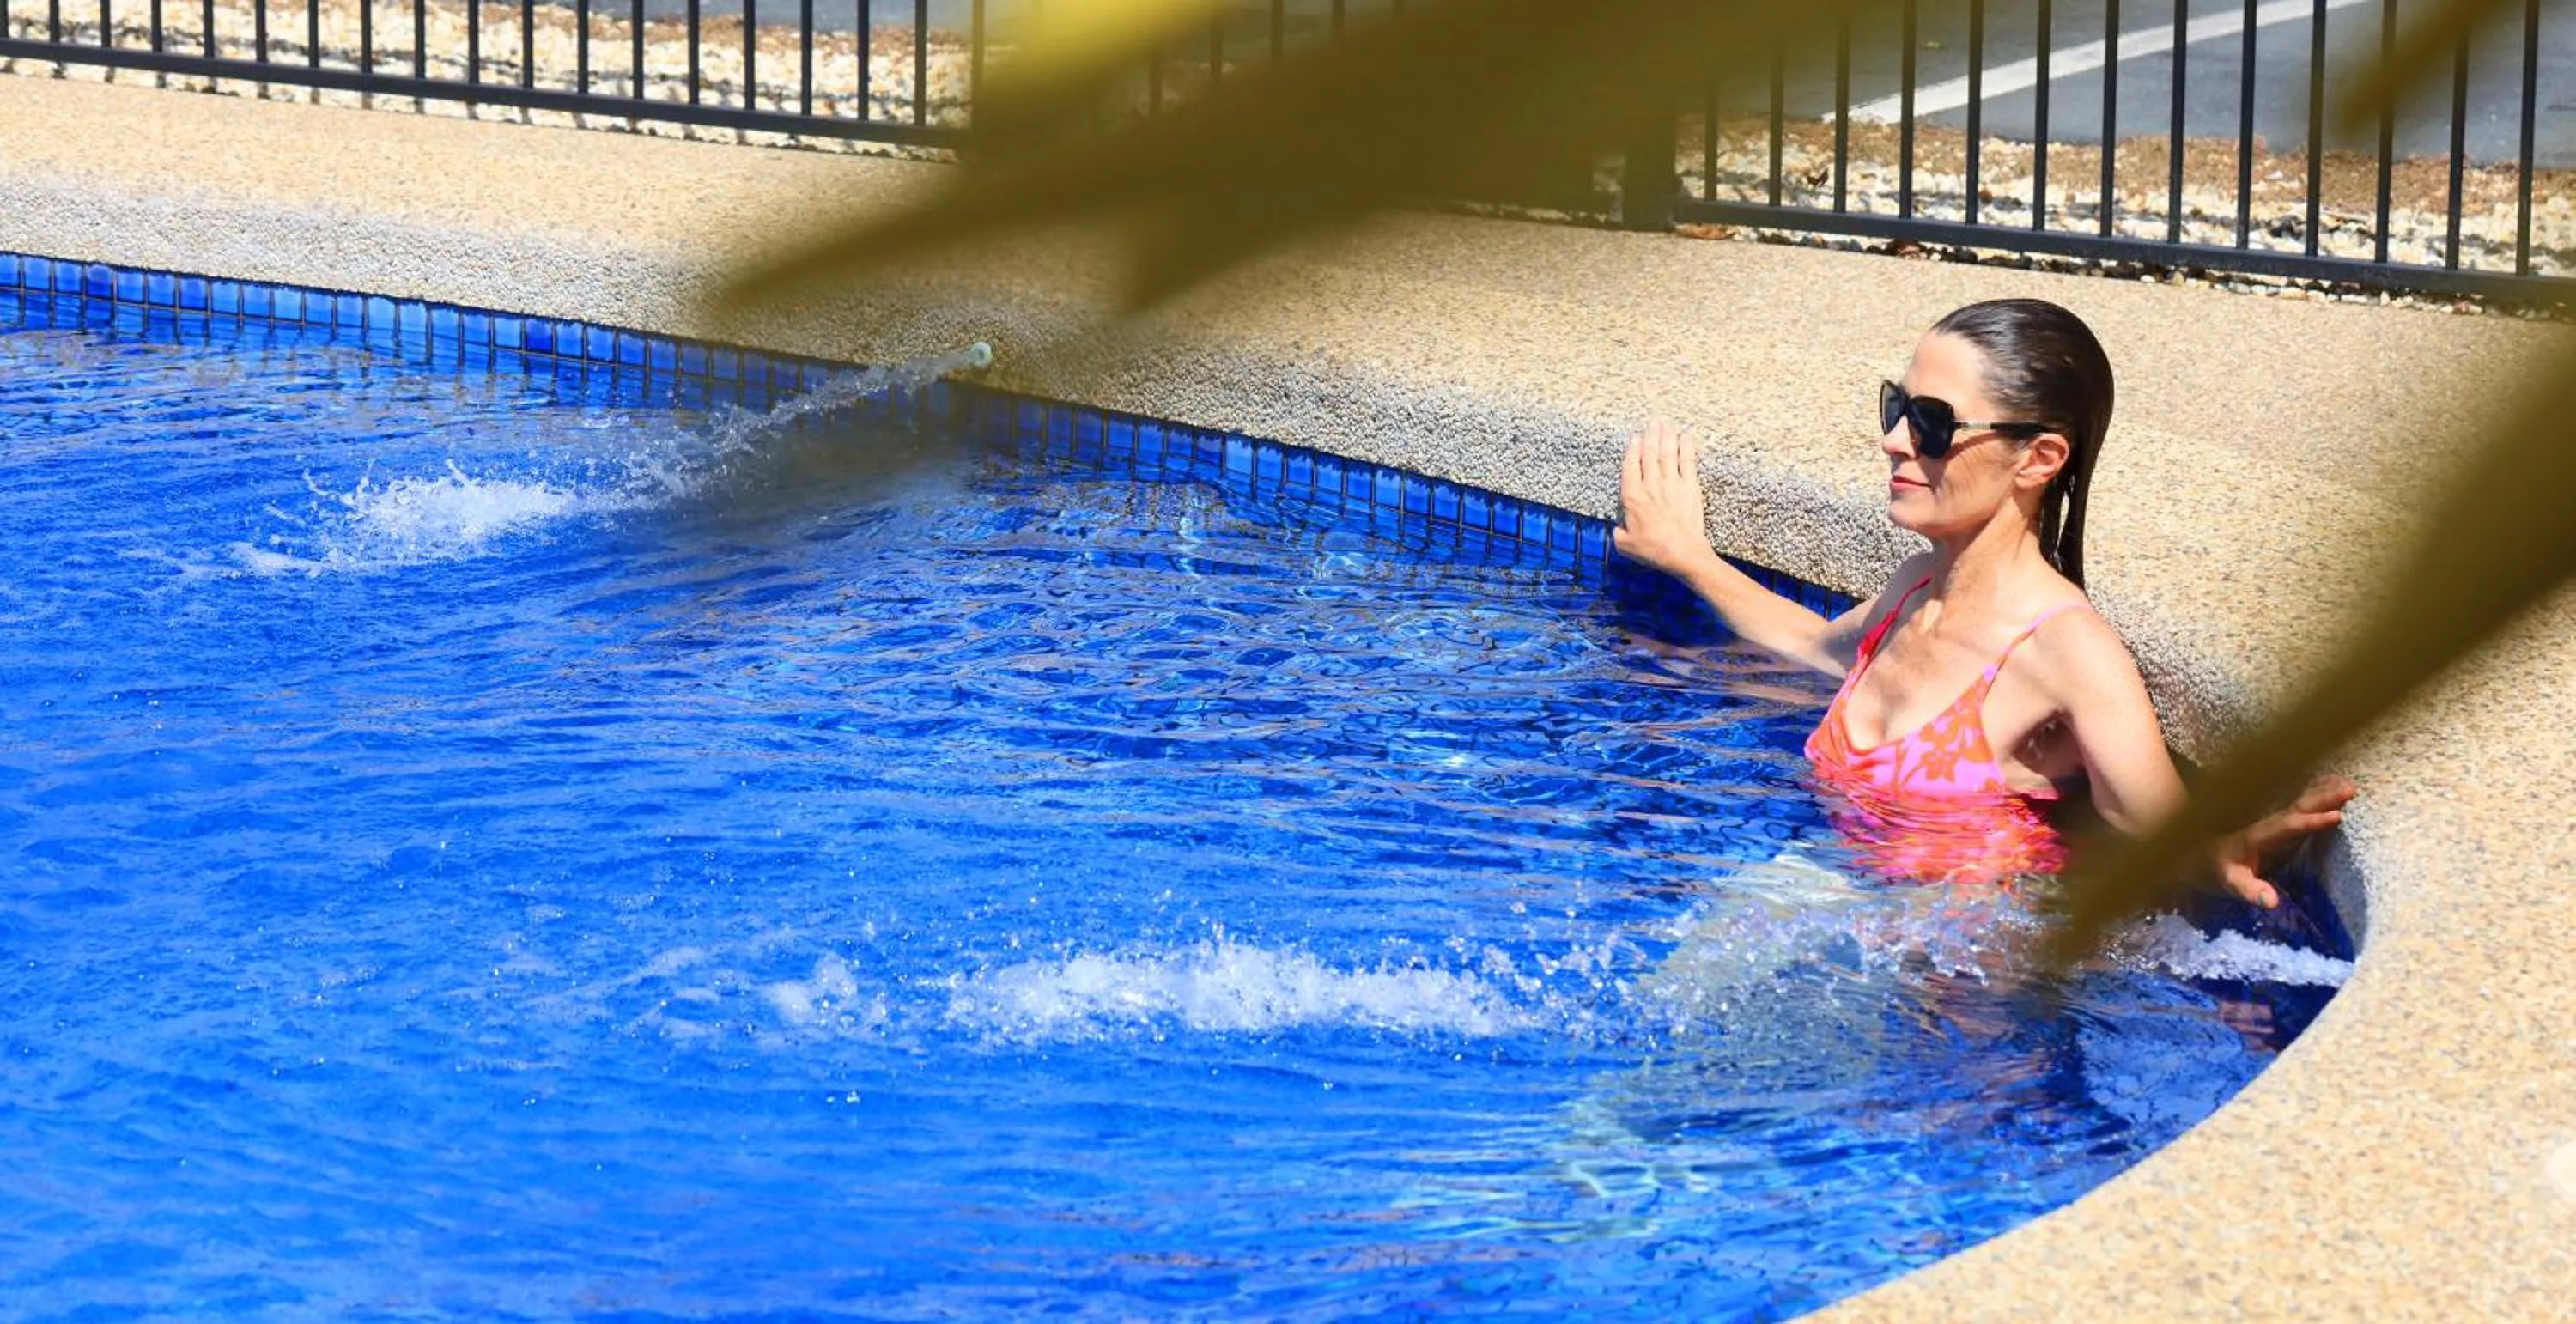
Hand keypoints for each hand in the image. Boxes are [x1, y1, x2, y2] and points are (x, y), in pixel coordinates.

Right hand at [1614, 418, 1718, 576]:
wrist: (1682, 553)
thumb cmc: (1652, 550)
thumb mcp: (1625, 544)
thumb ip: (1618, 532)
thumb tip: (1618, 528)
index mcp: (1633, 497)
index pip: (1630, 466)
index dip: (1632, 449)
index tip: (1634, 437)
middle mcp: (1651, 485)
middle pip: (1649, 454)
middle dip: (1650, 436)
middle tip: (1652, 422)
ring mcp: (1672, 484)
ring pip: (1667, 453)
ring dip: (1665, 436)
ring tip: (1665, 423)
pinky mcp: (1690, 487)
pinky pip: (1688, 462)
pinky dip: (1686, 447)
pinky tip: (1686, 436)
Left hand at [2212, 773, 2356, 908]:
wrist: (2207, 857)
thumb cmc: (2222, 871)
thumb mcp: (2232, 884)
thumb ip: (2250, 891)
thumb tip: (2271, 902)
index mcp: (2260, 837)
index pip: (2288, 826)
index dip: (2311, 821)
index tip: (2336, 816)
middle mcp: (2270, 824)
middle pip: (2299, 808)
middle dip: (2324, 798)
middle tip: (2350, 790)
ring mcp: (2277, 822)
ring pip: (2302, 802)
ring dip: (2325, 792)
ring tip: (2349, 784)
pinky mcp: (2282, 824)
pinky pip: (2303, 806)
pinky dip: (2318, 792)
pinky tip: (2334, 783)